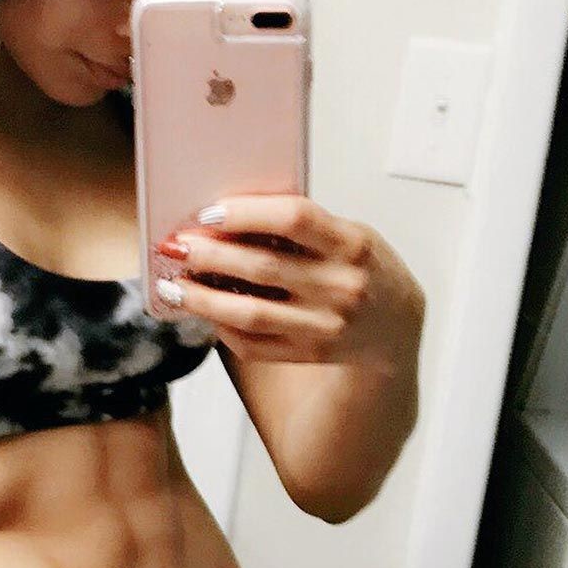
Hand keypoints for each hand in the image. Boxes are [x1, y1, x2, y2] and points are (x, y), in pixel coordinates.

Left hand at [158, 194, 424, 370]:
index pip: (294, 218)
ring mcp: (326, 326)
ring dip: (202, 299)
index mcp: (353, 244)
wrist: (394, 328)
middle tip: (175, 245)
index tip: (207, 212)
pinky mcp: (309, 354)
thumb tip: (227, 215)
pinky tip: (203, 313)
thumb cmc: (361, 268)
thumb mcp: (347, 236)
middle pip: (261, 267)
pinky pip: (253, 344)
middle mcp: (342, 286)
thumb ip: (301, 226)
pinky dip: (221, 327)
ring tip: (173, 286)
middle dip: (208, 255)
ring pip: (249, 313)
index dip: (245, 213)